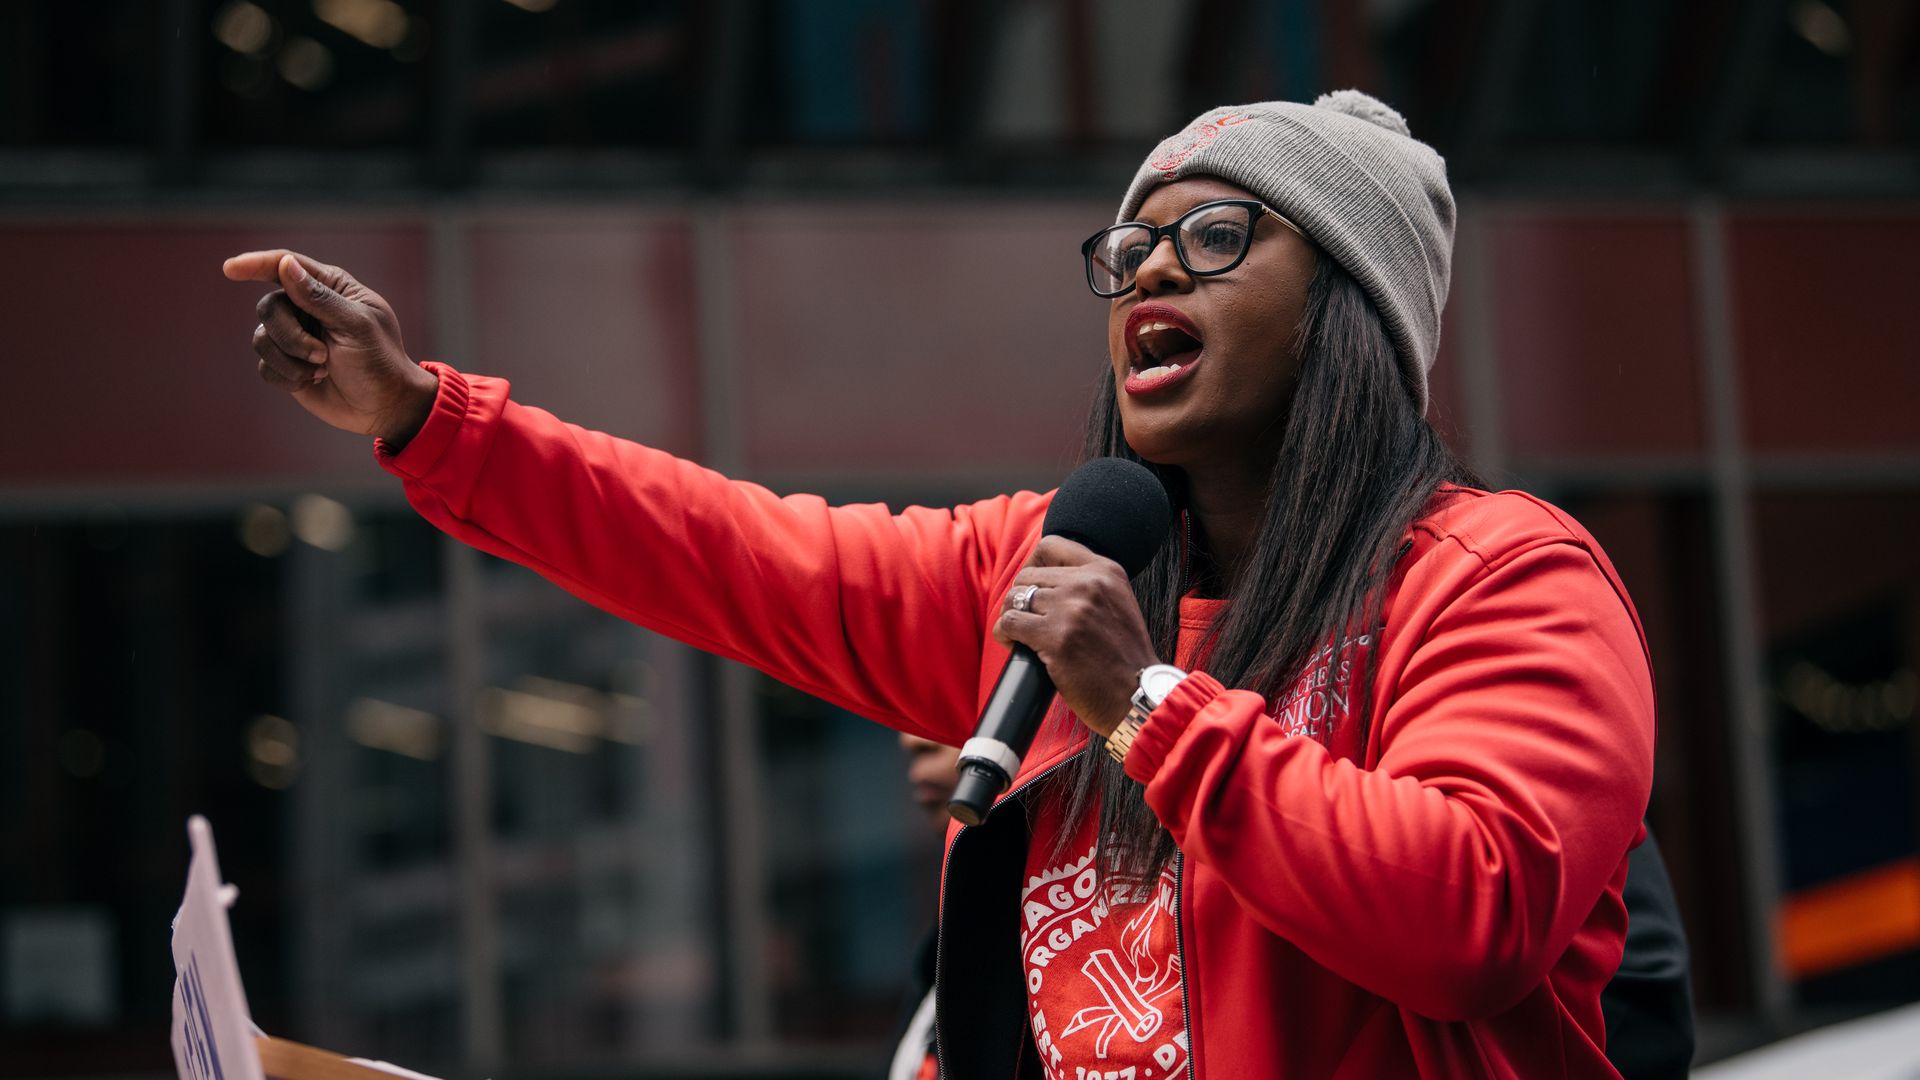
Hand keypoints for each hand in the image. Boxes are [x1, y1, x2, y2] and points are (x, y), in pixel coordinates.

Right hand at [223, 250, 438, 445]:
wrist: (385, 406)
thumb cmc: (380, 361)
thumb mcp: (356, 325)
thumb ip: (320, 297)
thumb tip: (286, 265)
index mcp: (330, 288)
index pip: (285, 266)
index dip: (255, 264)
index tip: (230, 269)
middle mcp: (308, 308)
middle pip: (269, 307)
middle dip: (290, 335)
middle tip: (322, 356)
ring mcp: (296, 337)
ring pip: (262, 339)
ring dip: (291, 360)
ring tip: (322, 370)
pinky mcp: (288, 365)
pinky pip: (265, 366)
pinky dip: (288, 376)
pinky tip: (314, 382)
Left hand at [992, 536, 1160, 736]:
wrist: (1138, 695)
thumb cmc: (1124, 659)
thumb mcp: (1118, 604)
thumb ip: (1089, 585)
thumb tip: (1043, 578)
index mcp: (1106, 571)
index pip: (1051, 545)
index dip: (1033, 565)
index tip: (1032, 586)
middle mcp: (1089, 584)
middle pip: (1028, 576)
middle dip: (1020, 599)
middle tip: (1026, 621)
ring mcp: (1071, 610)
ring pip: (1015, 598)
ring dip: (1011, 618)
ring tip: (1020, 635)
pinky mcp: (1055, 638)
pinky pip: (1009, 623)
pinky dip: (1005, 635)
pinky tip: (1015, 646)